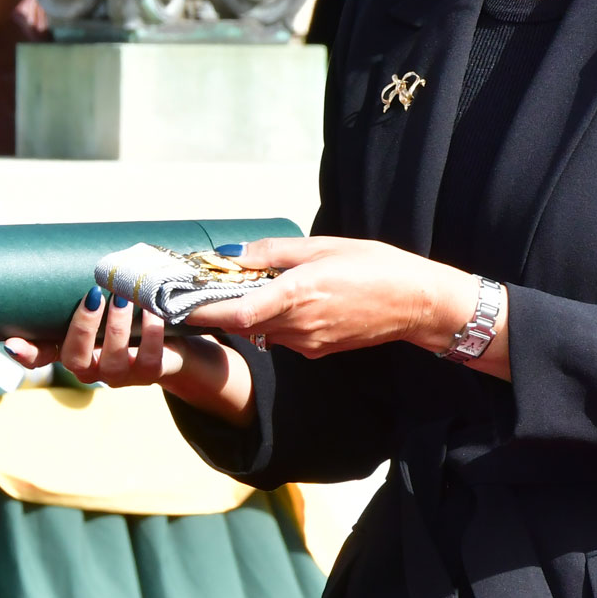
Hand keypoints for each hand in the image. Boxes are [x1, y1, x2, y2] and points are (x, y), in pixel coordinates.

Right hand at [6, 288, 255, 424]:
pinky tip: (155, 312)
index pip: (40, 356)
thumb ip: (90, 290)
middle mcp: (91, 368)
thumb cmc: (133, 316)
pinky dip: (152, 333)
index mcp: (73, 348)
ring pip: (110, 360)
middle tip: (94, 295)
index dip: (26, 353)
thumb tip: (77, 250)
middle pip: (74, 358)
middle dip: (83, 327)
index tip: (12, 343)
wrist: (179, 340)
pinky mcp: (151, 374)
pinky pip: (149, 358)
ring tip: (125, 298)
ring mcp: (120, 375)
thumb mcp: (108, 305)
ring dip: (117, 327)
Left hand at [184, 236, 507, 377]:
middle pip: (242, 324)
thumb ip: (275, 252)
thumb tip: (234, 254)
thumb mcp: (323, 246)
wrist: (417, 303)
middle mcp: (299, 325)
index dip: (204, 311)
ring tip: (237, 289)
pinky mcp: (318, 351)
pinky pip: (282, 337)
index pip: (237, 312)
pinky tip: (278, 301)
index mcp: (298, 295)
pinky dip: (270, 321)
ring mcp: (309, 343)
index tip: (179, 303)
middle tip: (197, 290)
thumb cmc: (374, 266)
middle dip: (217, 309)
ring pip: (261, 331)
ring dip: (244, 314)